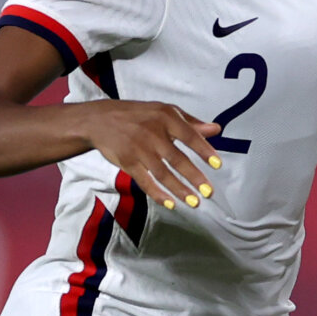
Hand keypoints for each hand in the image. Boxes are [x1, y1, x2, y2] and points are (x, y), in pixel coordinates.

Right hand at [83, 100, 222, 209]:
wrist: (98, 120)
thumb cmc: (138, 115)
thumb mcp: (164, 111)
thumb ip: (191, 122)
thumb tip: (217, 129)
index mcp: (165, 118)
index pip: (189, 135)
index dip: (204, 150)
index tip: (218, 164)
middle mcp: (152, 133)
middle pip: (177, 159)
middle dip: (194, 177)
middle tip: (209, 192)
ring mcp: (138, 149)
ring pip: (162, 173)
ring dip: (179, 189)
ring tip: (195, 202)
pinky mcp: (127, 162)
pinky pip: (144, 180)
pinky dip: (156, 193)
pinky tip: (170, 203)